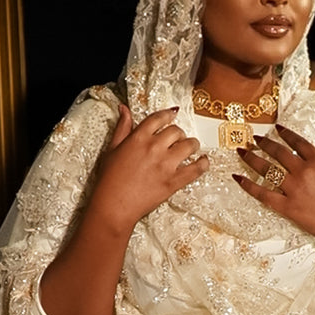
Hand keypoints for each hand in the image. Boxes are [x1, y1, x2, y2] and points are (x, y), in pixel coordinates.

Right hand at [90, 104, 207, 232]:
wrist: (113, 206)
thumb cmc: (109, 180)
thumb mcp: (112, 149)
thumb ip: (122, 128)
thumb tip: (124, 109)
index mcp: (139, 138)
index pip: (159, 118)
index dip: (167, 115)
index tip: (172, 116)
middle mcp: (154, 147)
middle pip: (176, 131)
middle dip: (178, 133)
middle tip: (178, 139)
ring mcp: (166, 165)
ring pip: (189, 145)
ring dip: (192, 144)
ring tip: (191, 148)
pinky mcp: (174, 182)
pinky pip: (196, 169)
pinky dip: (203, 164)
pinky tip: (204, 161)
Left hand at [233, 124, 314, 251]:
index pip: (297, 142)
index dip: (285, 133)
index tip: (276, 128)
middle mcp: (304, 172)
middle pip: (278, 152)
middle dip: (264, 143)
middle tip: (254, 138)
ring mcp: (294, 189)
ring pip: (267, 169)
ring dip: (251, 158)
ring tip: (242, 152)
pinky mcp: (287, 207)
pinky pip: (263, 194)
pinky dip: (248, 185)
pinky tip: (238, 178)